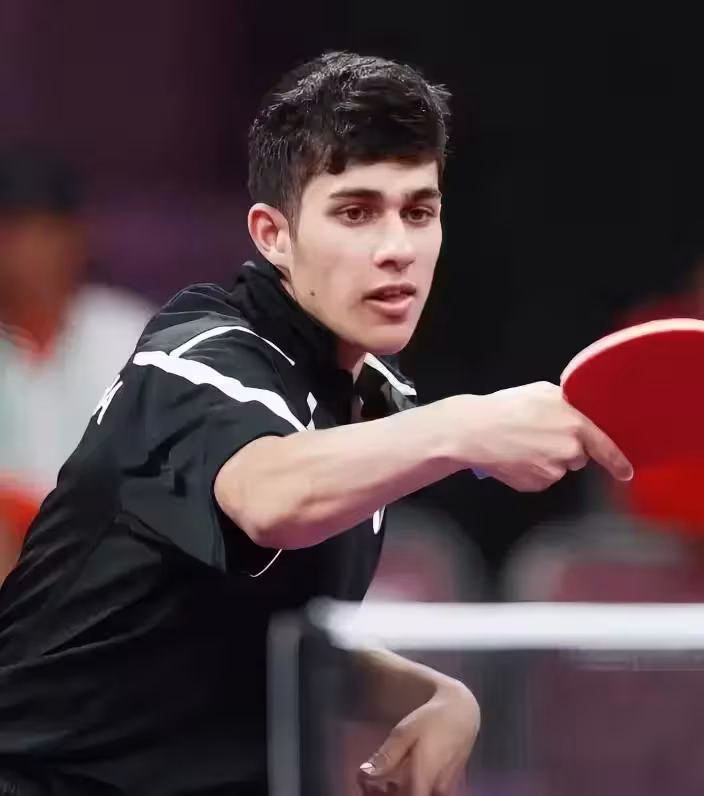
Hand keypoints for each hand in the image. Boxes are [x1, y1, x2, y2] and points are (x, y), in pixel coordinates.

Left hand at [358, 680, 478, 795]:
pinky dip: (408, 790)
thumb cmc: (432, 720)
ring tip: (382, 780)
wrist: (462, 714)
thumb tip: (364, 773)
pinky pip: (424, 794)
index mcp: (424, 779)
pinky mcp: (446, 786)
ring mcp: (443, 790)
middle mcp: (436, 790)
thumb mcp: (405, 732)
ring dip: (395, 794)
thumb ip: (387, 756)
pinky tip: (397, 780)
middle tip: (368, 783)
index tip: (367, 786)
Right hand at [450, 381, 632, 491]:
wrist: (472, 431)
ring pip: (558, 468)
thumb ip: (567, 402)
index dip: (618, 462)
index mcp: (575, 424)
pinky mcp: (535, 484)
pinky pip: (541, 479)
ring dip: (546, 460)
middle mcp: (569, 450)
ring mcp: (552, 470)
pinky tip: (515, 457)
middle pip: (578, 456)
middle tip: (539, 434)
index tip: (626, 472)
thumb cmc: (504, 407)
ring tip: (521, 444)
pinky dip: (531, 471)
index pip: (606, 447)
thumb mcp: (541, 391)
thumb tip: (577, 410)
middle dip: (565, 449)